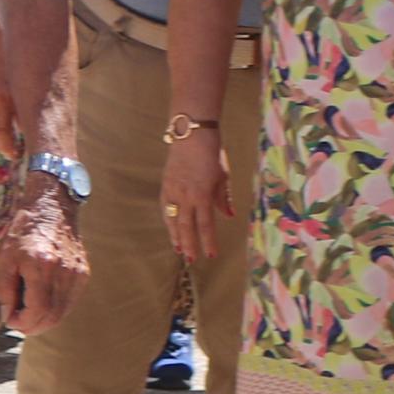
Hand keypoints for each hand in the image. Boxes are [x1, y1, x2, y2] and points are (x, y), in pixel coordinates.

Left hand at [0, 179, 87, 333]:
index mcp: (42, 266)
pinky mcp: (84, 273)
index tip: (11, 321)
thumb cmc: (25, 229)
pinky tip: (43, 303)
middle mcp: (64, 272)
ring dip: (45, 320)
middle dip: (34, 326)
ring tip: (29, 314)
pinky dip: (56, 308)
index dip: (23, 323)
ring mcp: (77, 273)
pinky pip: (70, 301)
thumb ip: (4, 289)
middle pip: (53, 316)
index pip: (37, 310)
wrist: (52, 207)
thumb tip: (9, 315)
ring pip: (63, 312)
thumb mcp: (4, 257)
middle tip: (19, 323)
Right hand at [158, 123, 232, 266]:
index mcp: (202, 195)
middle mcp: (185, 196)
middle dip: (188, 244)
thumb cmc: (212, 153)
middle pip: (185, 226)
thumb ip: (223, 198)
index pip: (205, 225)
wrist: (191, 134)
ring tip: (177, 248)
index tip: (211, 255)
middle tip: (190, 260)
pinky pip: (165, 206)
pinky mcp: (165, 184)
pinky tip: (170, 226)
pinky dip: (167, 218)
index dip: (208, 242)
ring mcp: (173, 190)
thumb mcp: (222, 176)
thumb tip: (229, 216)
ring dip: (175, 235)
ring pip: (171, 219)